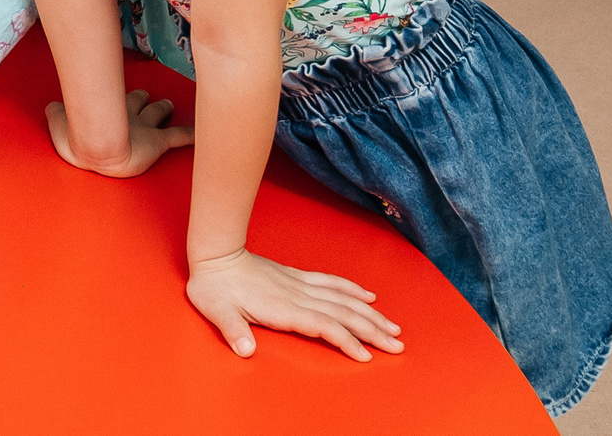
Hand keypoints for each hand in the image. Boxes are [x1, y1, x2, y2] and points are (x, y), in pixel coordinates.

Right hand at [45, 88, 192, 177]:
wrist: (96, 152)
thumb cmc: (76, 139)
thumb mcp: (57, 122)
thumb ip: (58, 113)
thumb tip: (54, 107)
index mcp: (104, 110)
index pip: (112, 96)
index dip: (115, 93)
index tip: (115, 88)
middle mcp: (126, 114)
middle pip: (138, 101)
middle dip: (141, 98)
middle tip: (145, 94)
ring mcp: (144, 128)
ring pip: (157, 113)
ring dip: (162, 107)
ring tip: (168, 104)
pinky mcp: (157, 142)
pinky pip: (177, 137)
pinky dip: (190, 136)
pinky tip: (200, 135)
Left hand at [186, 247, 403, 362]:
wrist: (214, 256)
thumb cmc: (214, 288)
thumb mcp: (216, 311)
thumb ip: (232, 331)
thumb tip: (244, 350)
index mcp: (283, 308)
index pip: (324, 326)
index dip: (346, 340)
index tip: (367, 356)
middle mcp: (297, 295)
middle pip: (343, 313)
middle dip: (372, 330)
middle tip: (398, 345)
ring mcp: (299, 284)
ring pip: (342, 299)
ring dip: (369, 313)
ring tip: (393, 327)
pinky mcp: (297, 276)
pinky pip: (331, 281)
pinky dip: (351, 288)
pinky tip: (369, 295)